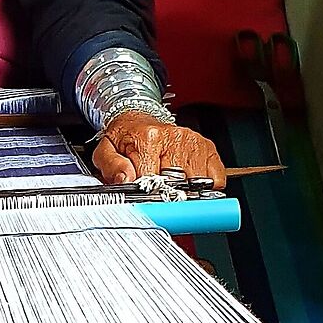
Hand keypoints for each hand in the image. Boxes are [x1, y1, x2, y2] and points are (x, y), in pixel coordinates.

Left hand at [91, 110, 226, 190]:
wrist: (139, 119)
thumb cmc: (125, 138)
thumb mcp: (107, 151)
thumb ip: (112, 167)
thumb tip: (124, 181)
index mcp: (149, 139)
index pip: (152, 180)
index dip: (147, 196)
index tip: (145, 202)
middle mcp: (175, 139)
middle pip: (177, 185)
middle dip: (166, 196)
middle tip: (156, 193)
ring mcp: (193, 144)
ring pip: (198, 185)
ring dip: (186, 193)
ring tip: (170, 186)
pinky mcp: (207, 149)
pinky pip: (215, 180)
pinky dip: (205, 188)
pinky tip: (189, 183)